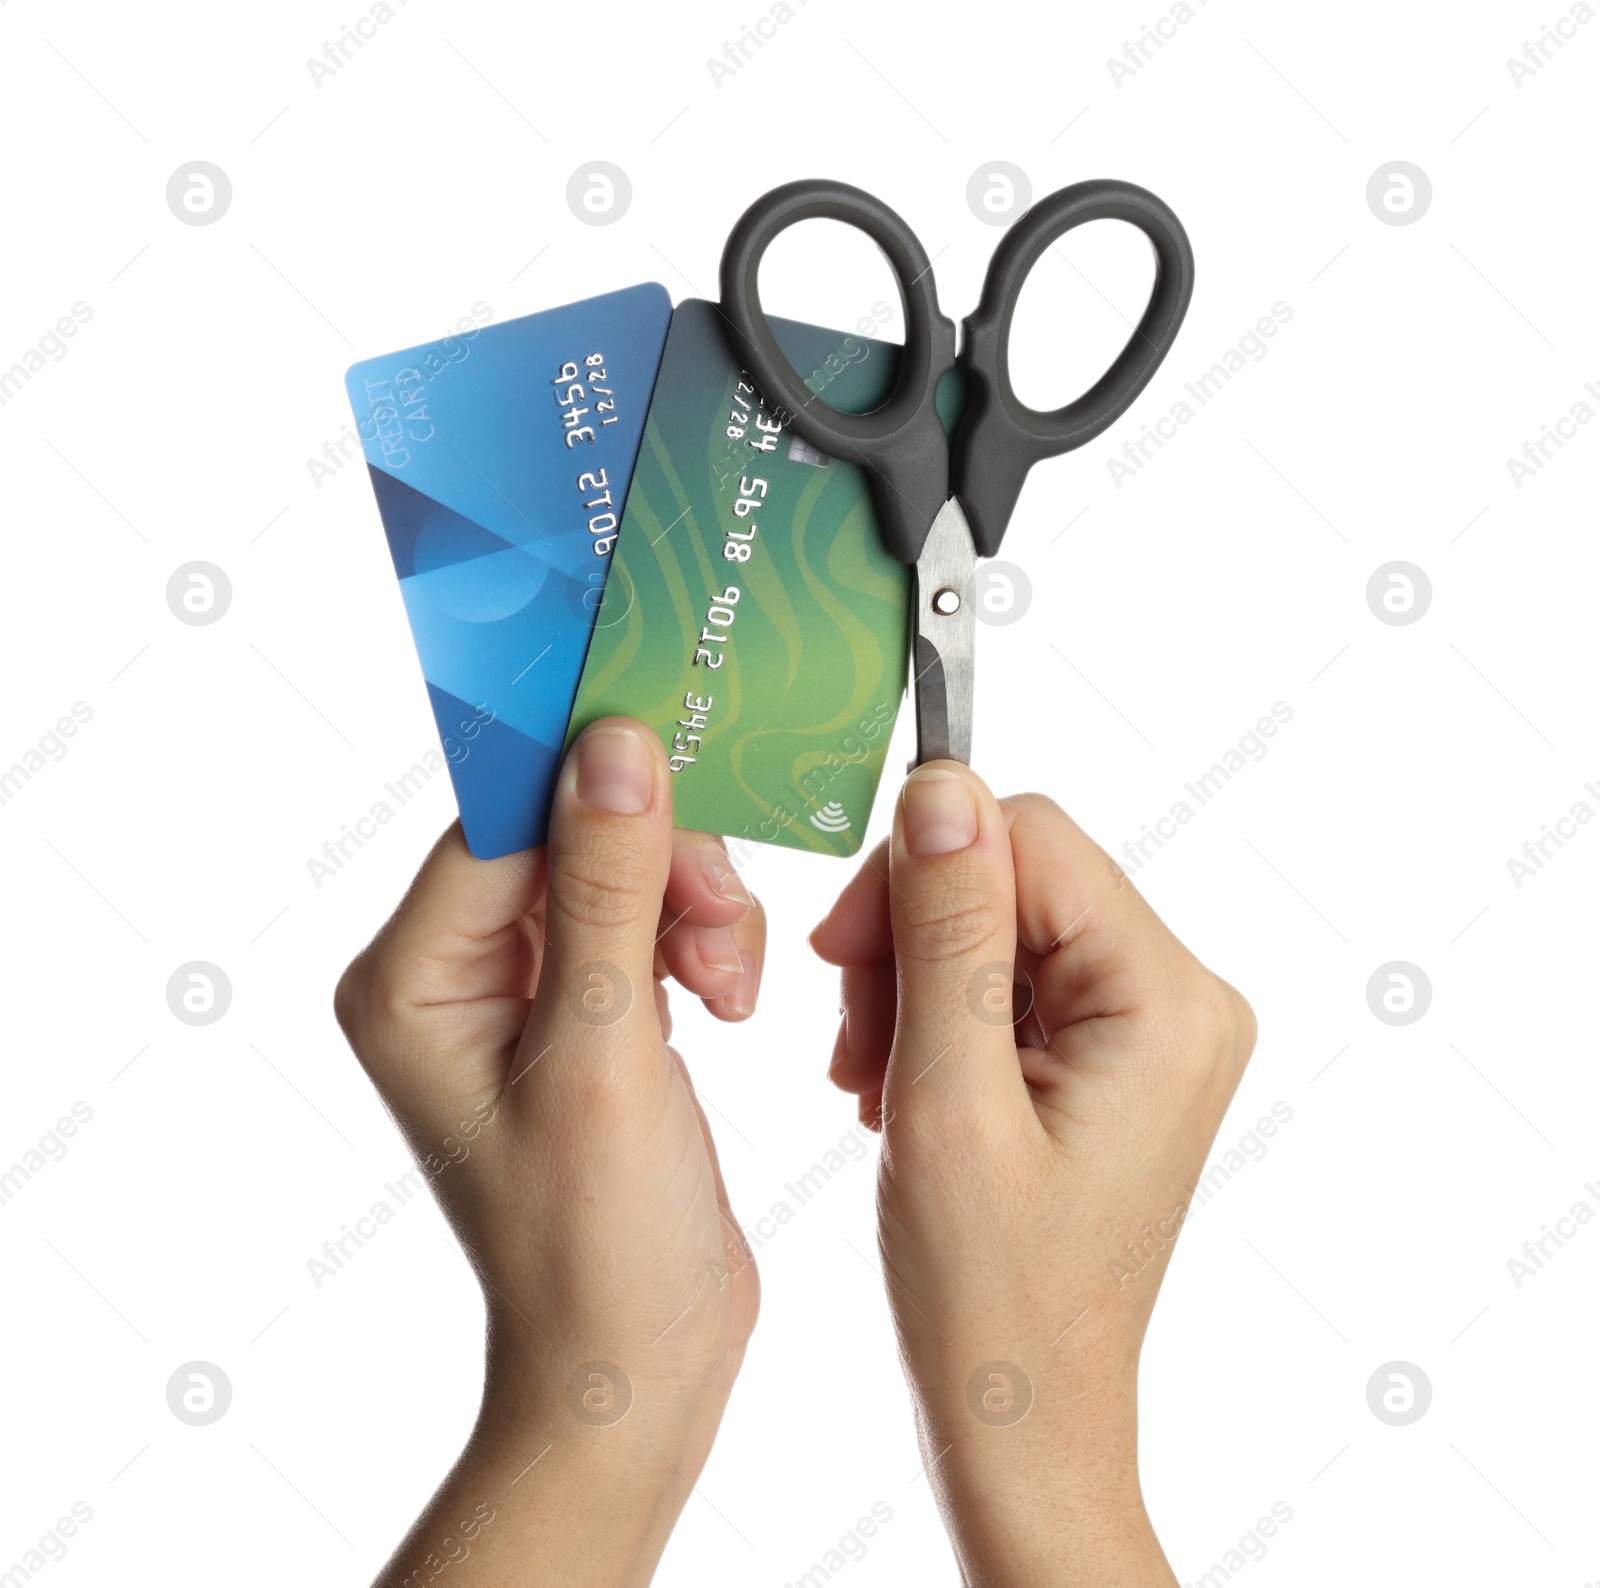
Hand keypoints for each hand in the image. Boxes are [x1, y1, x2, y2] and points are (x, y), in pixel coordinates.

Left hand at [336, 718, 763, 1587]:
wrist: (634, 1365)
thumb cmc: (594, 1245)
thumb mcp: (603, 1054)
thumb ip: (609, 889)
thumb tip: (616, 746)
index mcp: (411, 979)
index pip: (501, 819)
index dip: (591, 776)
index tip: (682, 743)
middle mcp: (451, 973)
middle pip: (568, 832)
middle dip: (662, 863)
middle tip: (719, 930)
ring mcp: (521, 989)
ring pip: (621, 866)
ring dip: (693, 904)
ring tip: (727, 988)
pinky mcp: (586, 1006)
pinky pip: (646, 915)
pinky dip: (700, 936)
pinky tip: (725, 998)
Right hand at [811, 763, 1255, 1586]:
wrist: (1023, 1414)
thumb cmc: (990, 1292)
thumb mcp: (946, 1097)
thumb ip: (946, 928)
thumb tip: (940, 786)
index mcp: (1167, 1000)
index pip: (1030, 838)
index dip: (917, 872)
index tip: (839, 950)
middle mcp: (1181, 998)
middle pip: (1016, 876)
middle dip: (911, 939)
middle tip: (852, 1037)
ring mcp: (1151, 1028)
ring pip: (998, 923)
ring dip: (912, 983)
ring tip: (873, 1079)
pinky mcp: (1113, 1054)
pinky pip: (1010, 978)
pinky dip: (937, 1017)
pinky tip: (900, 1087)